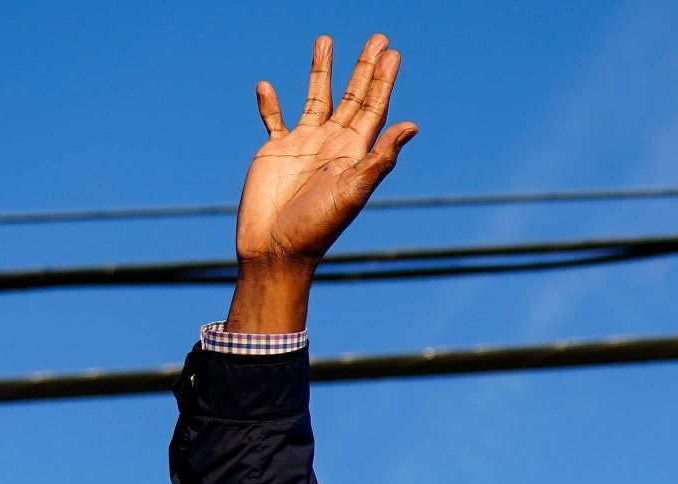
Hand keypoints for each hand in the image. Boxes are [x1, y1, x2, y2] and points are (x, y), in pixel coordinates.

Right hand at [225, 34, 415, 332]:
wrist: (276, 250)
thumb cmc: (316, 228)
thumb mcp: (353, 192)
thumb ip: (380, 159)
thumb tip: (411, 125)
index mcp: (354, 153)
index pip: (374, 108)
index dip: (383, 80)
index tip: (392, 52)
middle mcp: (332, 145)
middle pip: (352, 97)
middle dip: (364, 68)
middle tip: (378, 38)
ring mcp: (303, 146)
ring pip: (315, 99)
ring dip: (321, 72)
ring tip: (325, 40)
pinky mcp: (275, 153)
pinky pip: (273, 121)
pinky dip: (270, 104)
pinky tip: (266, 85)